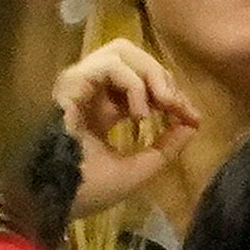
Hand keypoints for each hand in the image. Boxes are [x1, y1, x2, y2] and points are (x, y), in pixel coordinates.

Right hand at [55, 40, 206, 217]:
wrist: (56, 198)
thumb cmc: (88, 189)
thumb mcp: (139, 168)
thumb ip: (166, 147)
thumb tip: (193, 124)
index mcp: (102, 109)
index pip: (141, 83)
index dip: (169, 93)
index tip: (192, 116)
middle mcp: (90, 91)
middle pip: (130, 55)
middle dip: (160, 74)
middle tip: (175, 104)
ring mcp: (79, 84)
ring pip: (119, 51)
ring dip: (149, 74)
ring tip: (160, 104)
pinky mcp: (71, 82)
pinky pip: (108, 65)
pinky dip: (132, 83)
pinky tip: (138, 114)